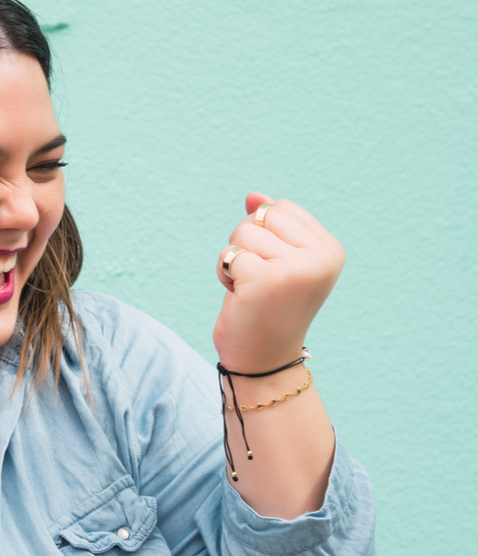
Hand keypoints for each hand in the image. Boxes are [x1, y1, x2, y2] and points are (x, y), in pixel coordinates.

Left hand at [212, 193, 344, 372]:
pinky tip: (240, 297)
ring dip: (234, 262)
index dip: (264, 235)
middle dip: (247, 244)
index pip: (281, 209)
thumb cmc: (267, 308)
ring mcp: (297, 269)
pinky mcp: (267, 280)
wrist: (264, 360)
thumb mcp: (275, 260)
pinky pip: (229, 256)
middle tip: (258, 280)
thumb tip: (255, 195)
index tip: (274, 269)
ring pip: (242, 234)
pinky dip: (225, 276)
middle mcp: (321, 258)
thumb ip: (270, 226)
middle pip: (261, 216)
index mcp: (330, 249)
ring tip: (251, 290)